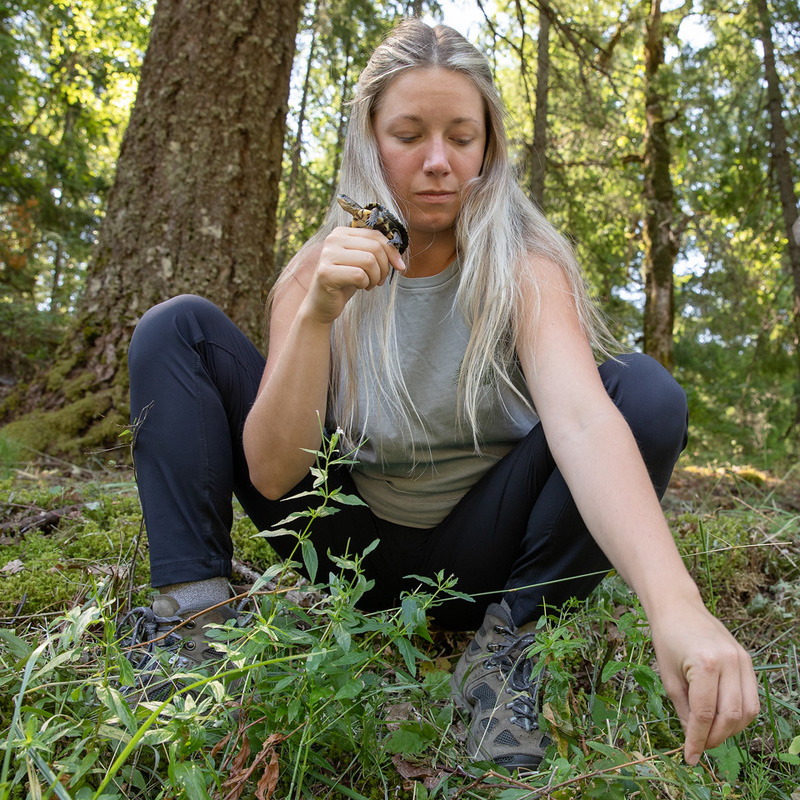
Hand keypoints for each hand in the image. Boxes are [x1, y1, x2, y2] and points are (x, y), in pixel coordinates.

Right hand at [303, 226, 404, 323]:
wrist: (322, 304)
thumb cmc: (346, 281)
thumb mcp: (362, 262)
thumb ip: (375, 250)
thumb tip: (399, 250)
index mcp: (341, 232)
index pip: (375, 234)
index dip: (392, 251)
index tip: (399, 266)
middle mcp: (333, 239)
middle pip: (375, 248)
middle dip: (384, 267)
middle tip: (380, 280)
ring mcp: (327, 255)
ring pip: (369, 261)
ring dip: (376, 277)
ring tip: (369, 284)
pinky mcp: (326, 272)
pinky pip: (359, 275)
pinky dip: (365, 284)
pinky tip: (358, 287)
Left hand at [649, 600, 759, 764]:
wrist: (678, 607)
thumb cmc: (667, 638)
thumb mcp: (668, 676)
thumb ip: (683, 709)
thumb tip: (694, 739)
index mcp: (705, 663)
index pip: (705, 714)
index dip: (697, 740)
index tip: (689, 756)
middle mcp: (729, 662)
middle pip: (730, 716)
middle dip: (715, 738)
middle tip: (699, 746)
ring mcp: (742, 660)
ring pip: (747, 711)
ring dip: (730, 730)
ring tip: (709, 733)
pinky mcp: (748, 661)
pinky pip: (751, 698)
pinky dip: (739, 714)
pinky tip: (721, 718)